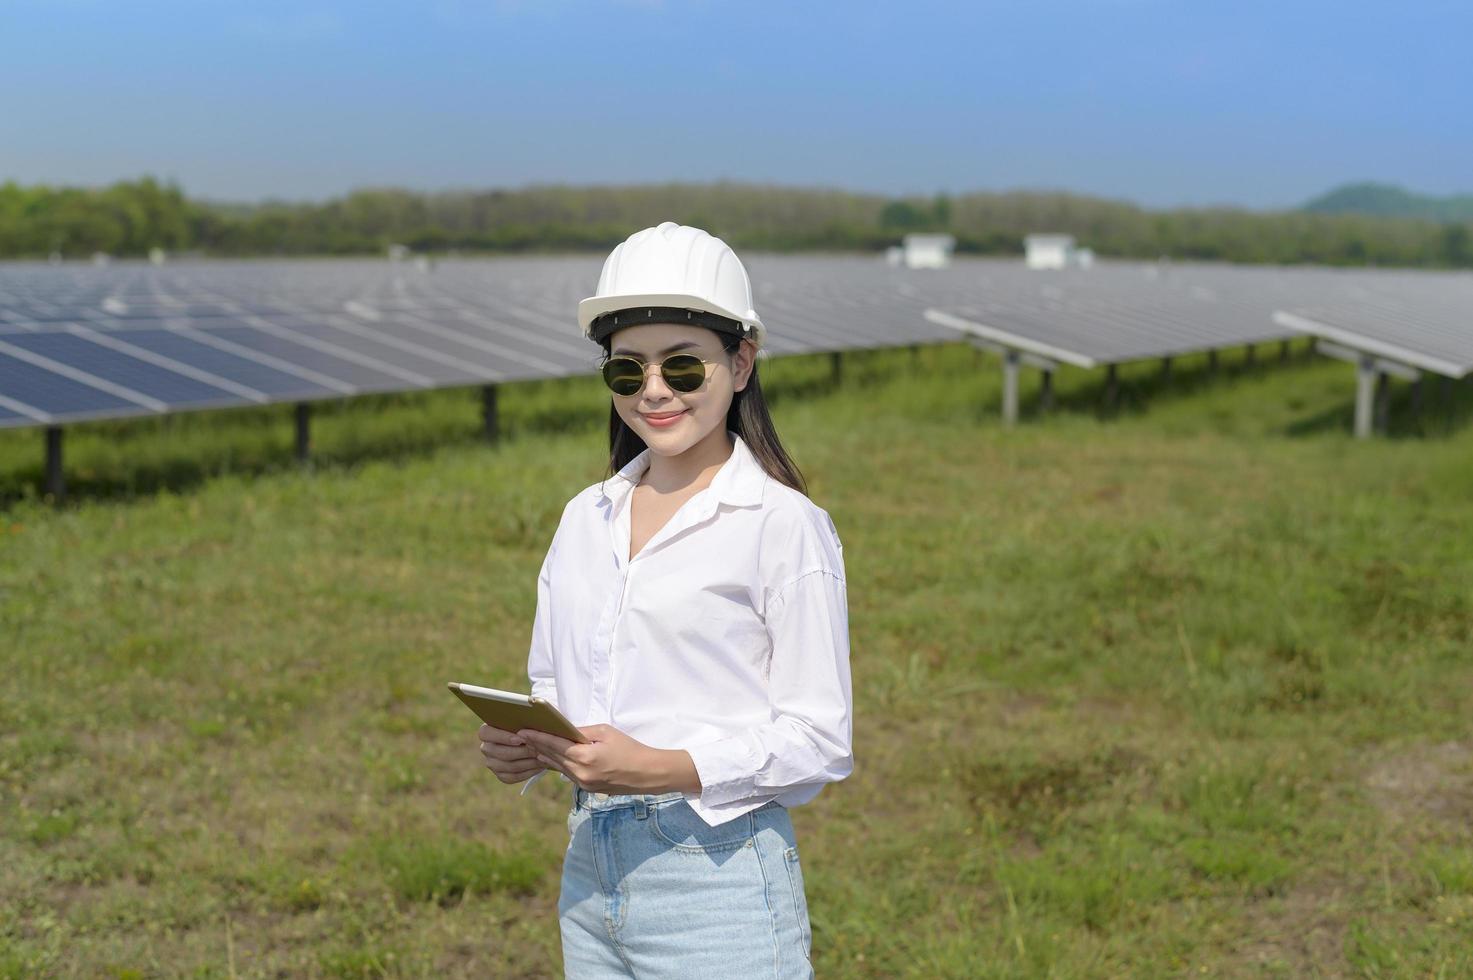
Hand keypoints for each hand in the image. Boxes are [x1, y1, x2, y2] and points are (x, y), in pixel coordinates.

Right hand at [478, 723, 545, 783]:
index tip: (520, 739)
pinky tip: (539, 766)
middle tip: (537, 749)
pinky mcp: (501, 775)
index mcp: (486, 731)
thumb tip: (530, 719)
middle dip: (521, 751)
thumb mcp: (524, 719)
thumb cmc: (526, 725)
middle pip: (499, 752)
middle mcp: (486, 748)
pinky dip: (528, 772)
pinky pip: (513, 776)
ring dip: (527, 762)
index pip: (485, 733)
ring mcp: (492, 763)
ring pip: (508, 766)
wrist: (531, 739)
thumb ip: (523, 719)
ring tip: (542, 757)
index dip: (502, 737)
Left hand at [518, 724, 680, 794]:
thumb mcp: (605, 732)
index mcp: (584, 757)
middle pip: (552, 757)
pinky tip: (550, 758)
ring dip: (545, 756)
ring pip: (558, 767)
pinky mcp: (587, 789)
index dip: (537, 737)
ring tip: (532, 746)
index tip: (523, 731)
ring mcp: (582, 784)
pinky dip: (558, 764)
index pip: (554, 745)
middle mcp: (579, 773)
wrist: (646, 774)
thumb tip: (563, 731)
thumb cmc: (629, 748)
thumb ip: (581, 732)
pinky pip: (567, 774)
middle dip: (537, 746)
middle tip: (522, 736)